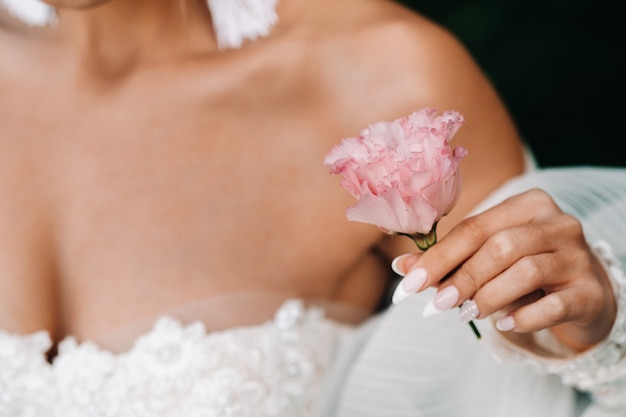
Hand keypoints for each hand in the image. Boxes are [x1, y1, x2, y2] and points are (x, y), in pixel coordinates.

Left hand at [392, 189, 616, 351]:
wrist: (585, 294)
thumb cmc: (526, 269)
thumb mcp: (489, 259)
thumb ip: (449, 261)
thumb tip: (402, 267)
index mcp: (528, 205)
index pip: (475, 227)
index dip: (438, 257)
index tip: (407, 284)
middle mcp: (558, 224)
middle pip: (500, 247)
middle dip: (461, 278)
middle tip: (436, 304)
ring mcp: (579, 257)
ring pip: (525, 271)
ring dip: (487, 297)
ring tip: (467, 314)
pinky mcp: (591, 292)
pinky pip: (553, 305)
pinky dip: (522, 317)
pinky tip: (503, 324)